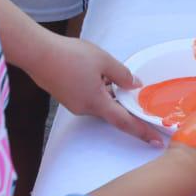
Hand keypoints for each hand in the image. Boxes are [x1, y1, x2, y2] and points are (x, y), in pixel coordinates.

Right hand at [23, 34, 166, 146]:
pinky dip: (100, 89)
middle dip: (126, 105)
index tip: (158, 141)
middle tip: (142, 100)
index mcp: (96, 103)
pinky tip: (100, 74)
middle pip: (112, 111)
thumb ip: (123, 75)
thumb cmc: (70, 56)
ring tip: (114, 76)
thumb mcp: (104, 61)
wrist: (37, 53)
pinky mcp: (67, 96)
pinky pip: (90, 96)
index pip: (125, 122)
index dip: (142, 131)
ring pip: (100, 102)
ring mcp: (74, 103)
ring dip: (111, 93)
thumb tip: (135, 85)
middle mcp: (85, 108)